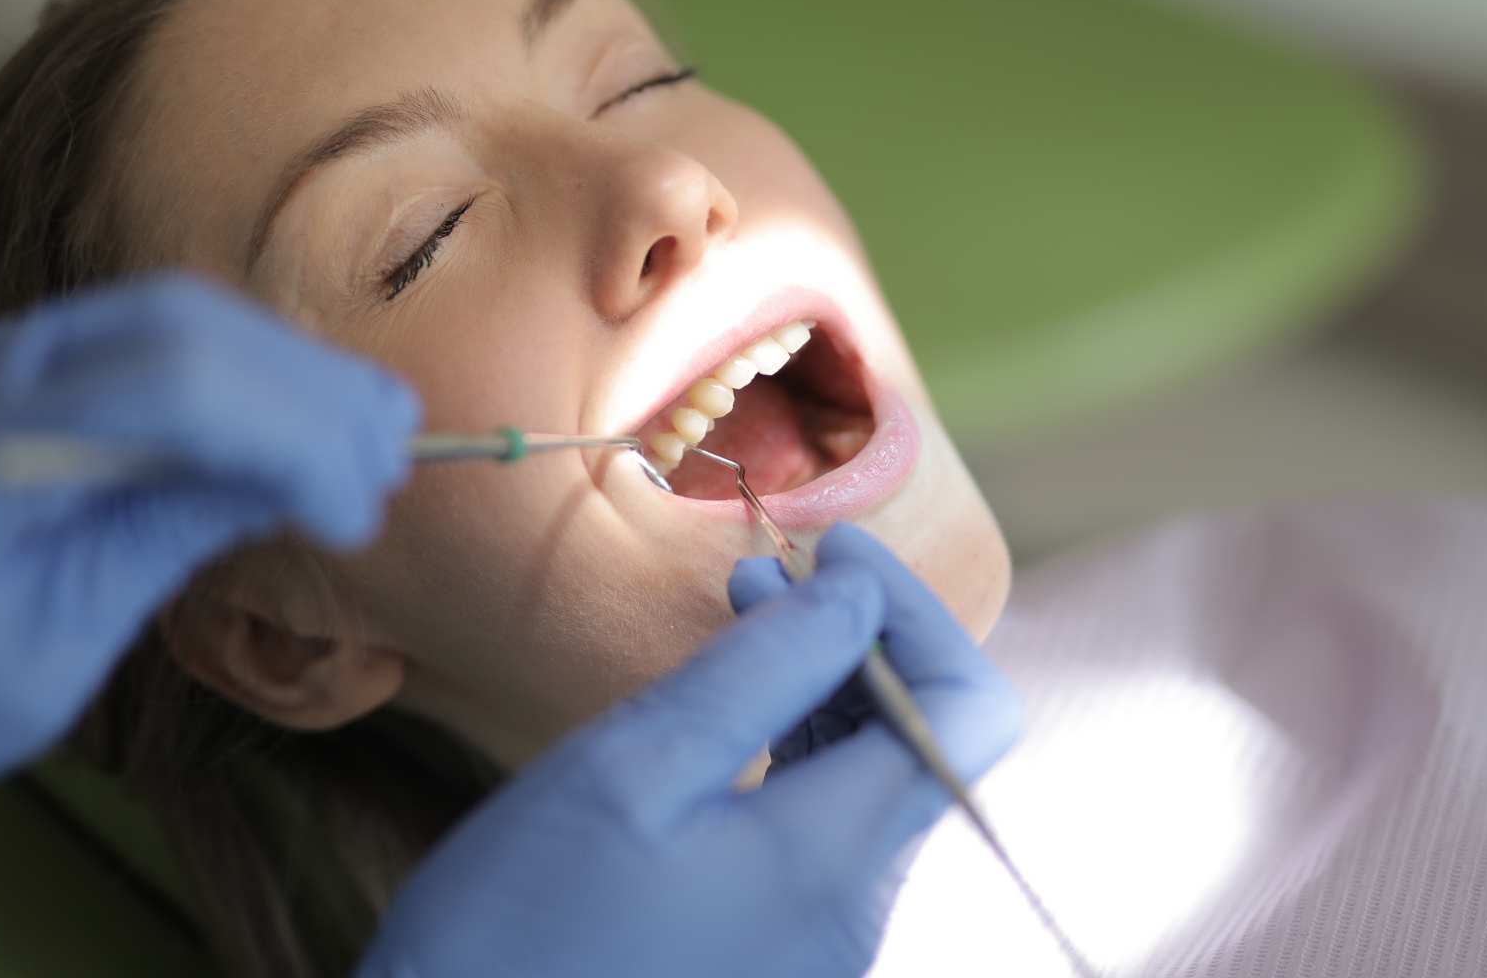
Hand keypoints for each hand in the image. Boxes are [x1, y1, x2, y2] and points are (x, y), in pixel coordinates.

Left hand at [0, 275, 418, 851]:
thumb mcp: (43, 656)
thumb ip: (161, 540)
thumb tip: (296, 479)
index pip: (159, 386)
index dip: (286, 433)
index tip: (360, 510)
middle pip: (166, 324)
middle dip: (299, 387)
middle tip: (396, 451)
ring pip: (153, 317)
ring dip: (275, 370)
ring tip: (373, 428)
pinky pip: (119, 346)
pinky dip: (220, 378)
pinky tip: (290, 418)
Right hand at [359, 524, 1020, 977]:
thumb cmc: (520, 923)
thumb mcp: (634, 765)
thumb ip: (761, 671)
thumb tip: (857, 595)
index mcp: (835, 858)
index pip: (966, 710)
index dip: (915, 612)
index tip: (833, 550)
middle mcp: (856, 912)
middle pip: (925, 745)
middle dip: (861, 640)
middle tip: (766, 574)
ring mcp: (822, 946)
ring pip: (872, 787)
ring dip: (824, 691)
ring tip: (741, 621)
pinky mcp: (779, 960)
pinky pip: (824, 836)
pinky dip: (795, 754)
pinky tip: (726, 720)